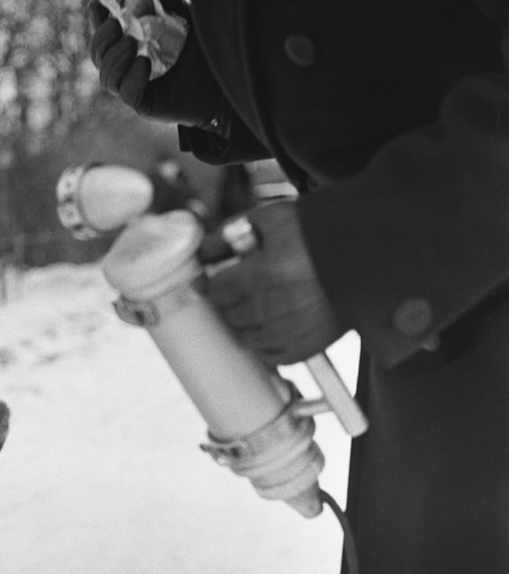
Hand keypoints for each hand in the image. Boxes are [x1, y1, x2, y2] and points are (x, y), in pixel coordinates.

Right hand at [87, 0, 218, 124]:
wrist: (226, 82)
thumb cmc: (207, 51)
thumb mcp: (188, 18)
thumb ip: (170, 2)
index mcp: (134, 44)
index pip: (105, 33)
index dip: (96, 18)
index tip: (98, 2)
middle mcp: (129, 67)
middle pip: (98, 56)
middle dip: (101, 39)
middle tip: (116, 25)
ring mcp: (136, 87)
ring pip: (107, 77)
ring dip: (114, 58)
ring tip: (132, 44)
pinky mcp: (145, 105)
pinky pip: (126, 93)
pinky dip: (131, 77)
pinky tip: (144, 64)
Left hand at [200, 201, 346, 364]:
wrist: (371, 252)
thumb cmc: (320, 231)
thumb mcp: (272, 218)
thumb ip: (230, 233)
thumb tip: (202, 252)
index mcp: (262, 275)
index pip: (216, 289)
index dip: (217, 282)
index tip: (222, 279)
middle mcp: (272, 308)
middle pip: (230, 313)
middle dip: (234, 299)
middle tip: (250, 286)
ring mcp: (289, 331)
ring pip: (246, 336)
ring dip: (249, 322)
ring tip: (267, 303)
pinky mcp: (306, 347)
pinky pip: (270, 355)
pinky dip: (267, 343)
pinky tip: (276, 324)